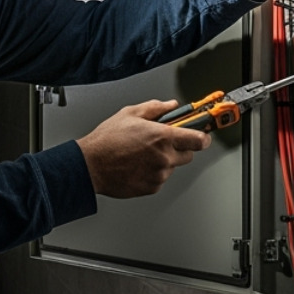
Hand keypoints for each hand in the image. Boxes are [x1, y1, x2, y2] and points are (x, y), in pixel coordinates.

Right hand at [76, 100, 212, 198]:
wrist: (90, 166)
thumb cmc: (106, 140)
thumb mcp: (130, 113)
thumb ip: (155, 108)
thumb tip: (171, 106)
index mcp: (163, 137)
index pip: (199, 140)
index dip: (202, 137)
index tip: (202, 135)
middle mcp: (164, 157)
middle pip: (188, 155)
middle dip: (179, 147)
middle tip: (160, 143)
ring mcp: (159, 174)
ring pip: (172, 167)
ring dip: (164, 161)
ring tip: (141, 154)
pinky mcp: (151, 187)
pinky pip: (160, 178)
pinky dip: (153, 173)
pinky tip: (137, 165)